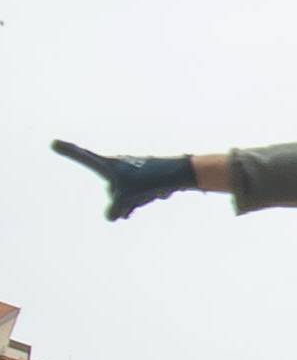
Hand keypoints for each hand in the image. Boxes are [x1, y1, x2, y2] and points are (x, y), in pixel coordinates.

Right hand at [51, 141, 197, 221]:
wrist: (180, 175)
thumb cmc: (150, 182)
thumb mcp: (126, 199)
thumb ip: (114, 211)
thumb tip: (112, 217)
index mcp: (109, 164)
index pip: (83, 157)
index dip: (68, 151)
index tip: (53, 143)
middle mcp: (117, 166)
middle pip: (112, 192)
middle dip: (126, 199)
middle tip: (142, 189)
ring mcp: (130, 174)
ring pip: (125, 197)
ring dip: (137, 200)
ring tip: (151, 192)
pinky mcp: (142, 180)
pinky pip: (137, 197)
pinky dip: (144, 200)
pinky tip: (158, 194)